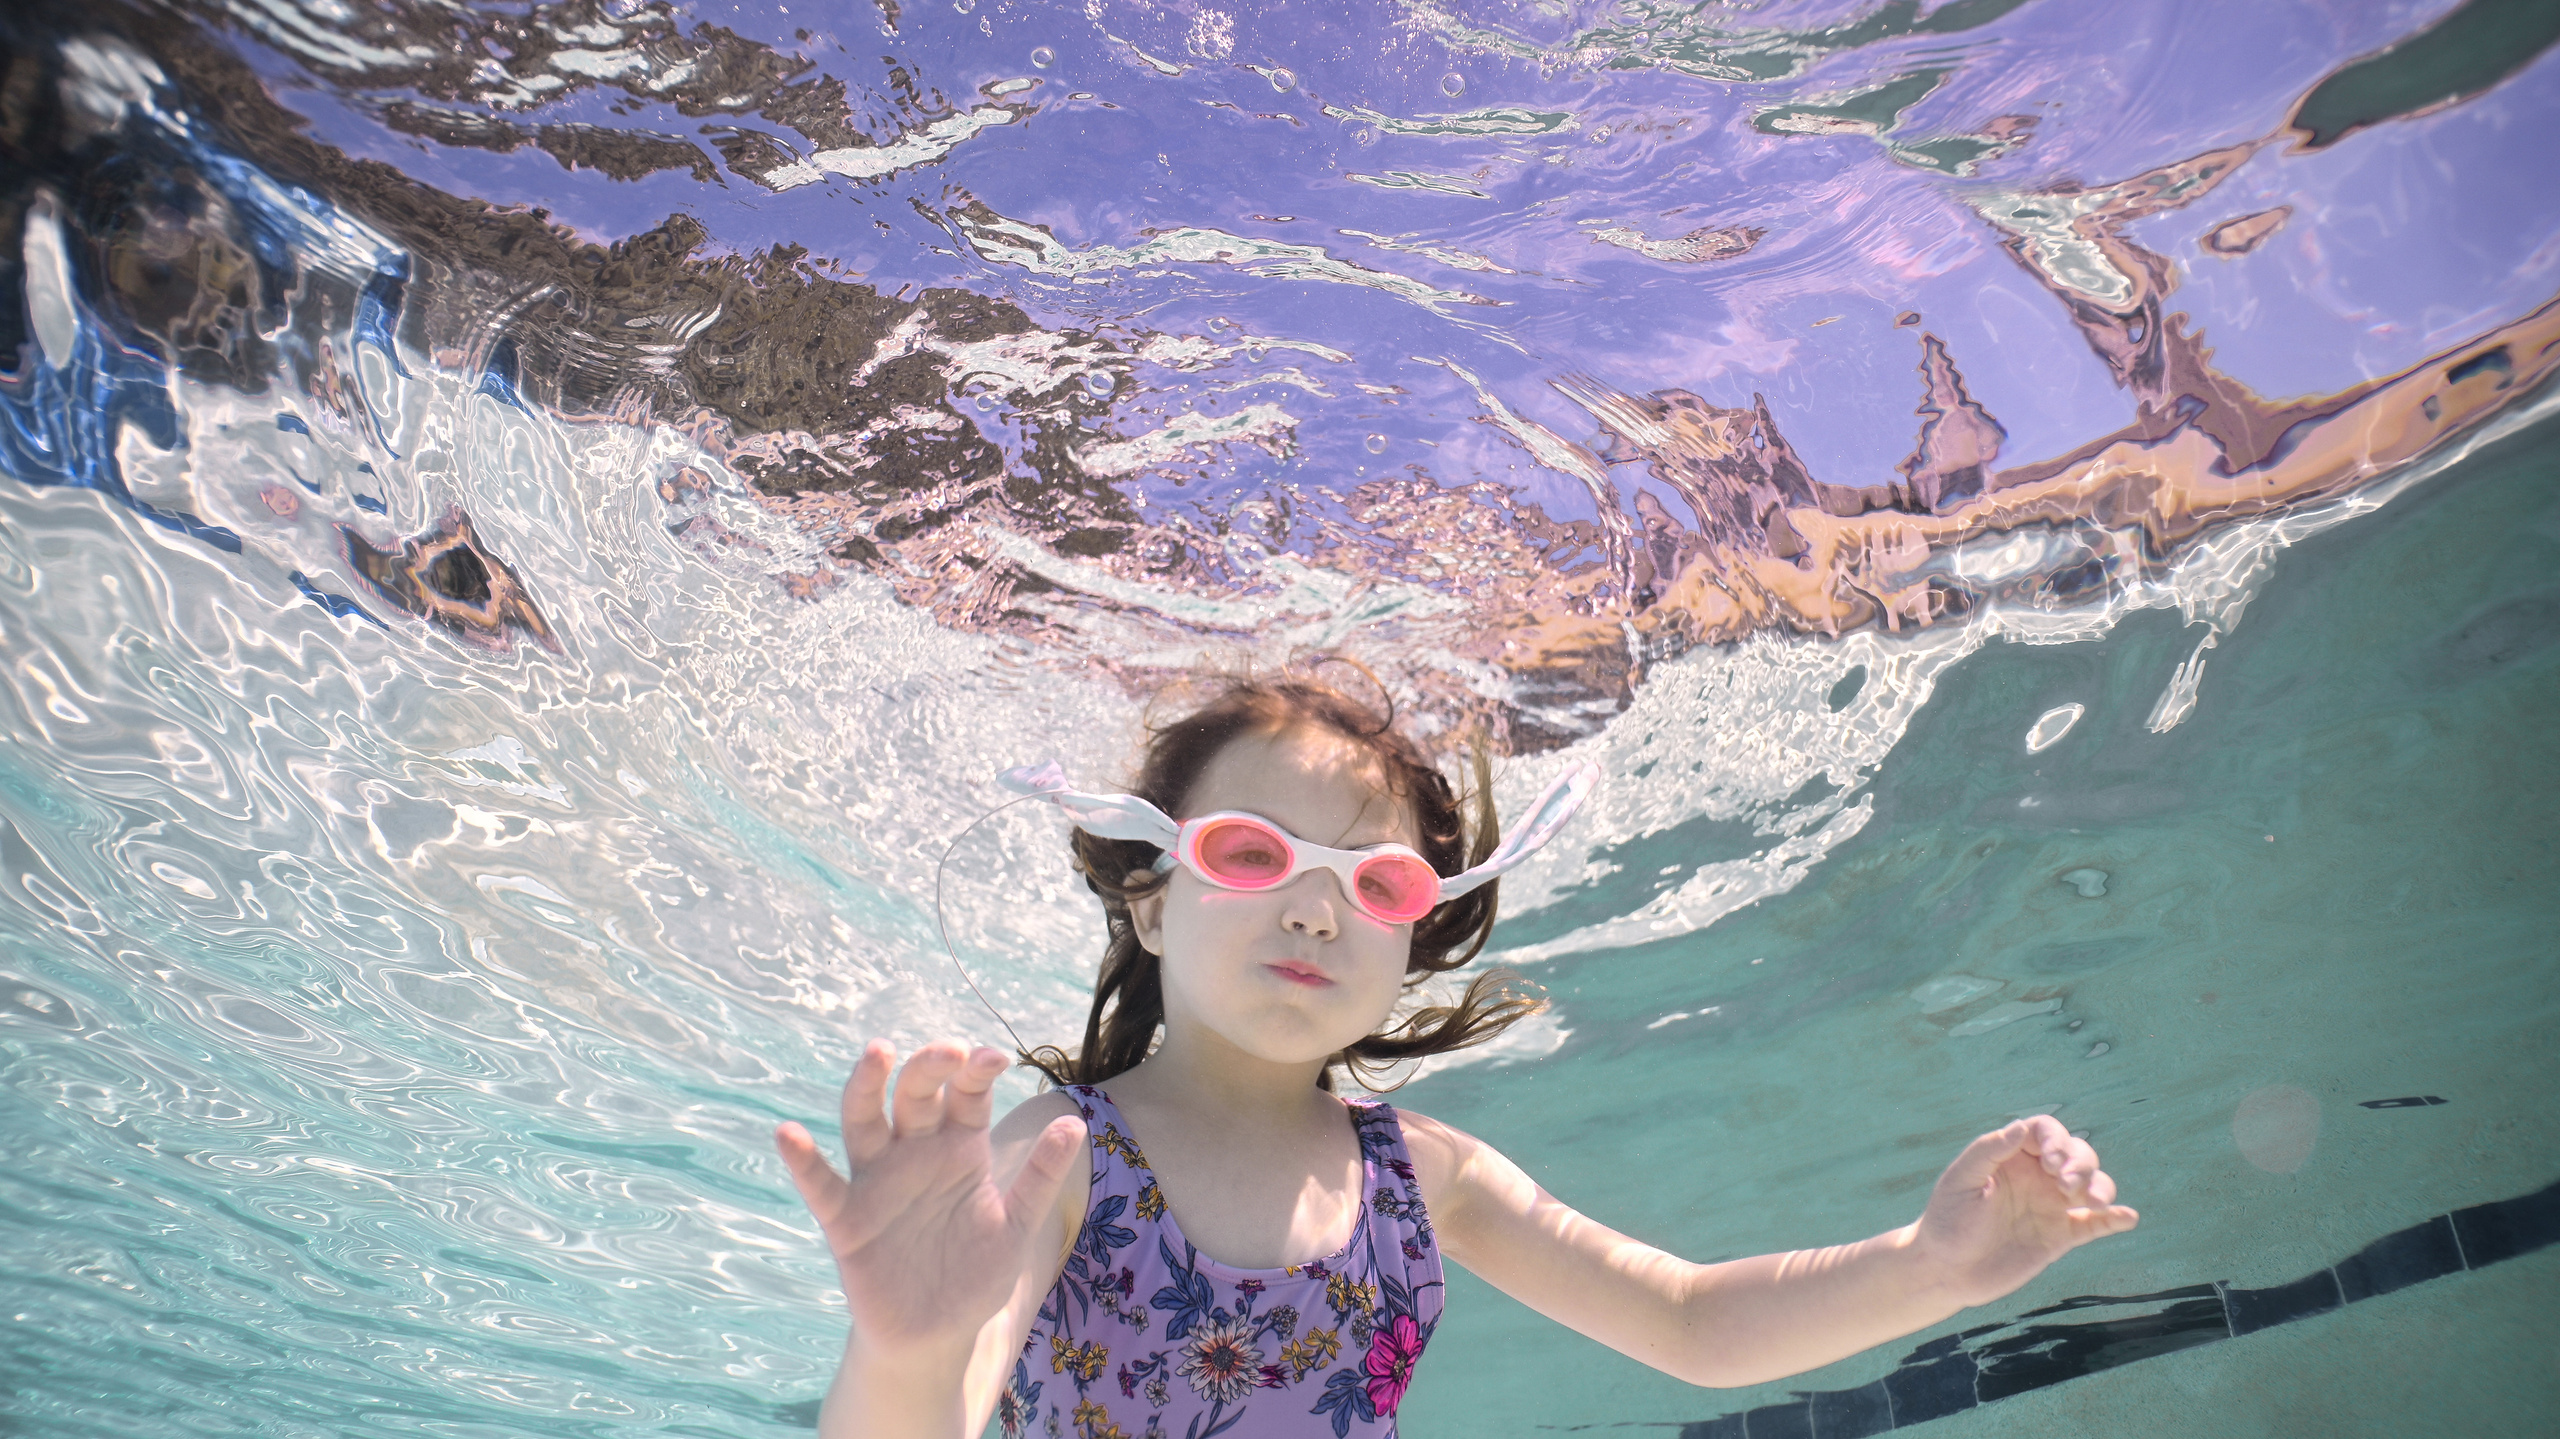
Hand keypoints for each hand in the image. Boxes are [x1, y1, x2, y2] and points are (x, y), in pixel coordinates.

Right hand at [775, 1040, 1086, 1352]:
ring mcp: (878, 1182)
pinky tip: (788, 1135)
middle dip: (929, 1067)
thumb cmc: (976, 1275)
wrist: (937, 1337)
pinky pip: (822, 1185)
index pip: (966, 1093)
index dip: (977, 1070)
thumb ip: (1039, 1177)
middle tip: (946, 1052)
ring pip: (864, 1121)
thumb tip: (1075, 1123)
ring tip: (876, 1054)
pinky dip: (803, 1161)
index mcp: (959, 1147)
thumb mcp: (1017, 1227)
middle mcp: (915, 1152)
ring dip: (867, 1087)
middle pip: (915, 1095)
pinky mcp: (847, 1220)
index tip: (995, 1058)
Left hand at [1908, 1115, 2138, 1307]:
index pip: (2044, 1132)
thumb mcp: (1960, 1181)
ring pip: (2091, 1186)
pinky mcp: (2061, 1236)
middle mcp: (2037, 1176)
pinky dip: (2114, 1219)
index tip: (2051, 1161)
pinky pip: (2094, 1224)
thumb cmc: (1947, 1220)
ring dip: (2101, 1188)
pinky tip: (2127, 1217)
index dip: (2055, 1139)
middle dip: (2080, 1163)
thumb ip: (1989, 1151)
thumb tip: (2020, 1126)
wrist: (1947, 1271)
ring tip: (2094, 1202)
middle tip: (2066, 1183)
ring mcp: (2052, 1206)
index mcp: (2012, 1156)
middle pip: (2076, 1155)